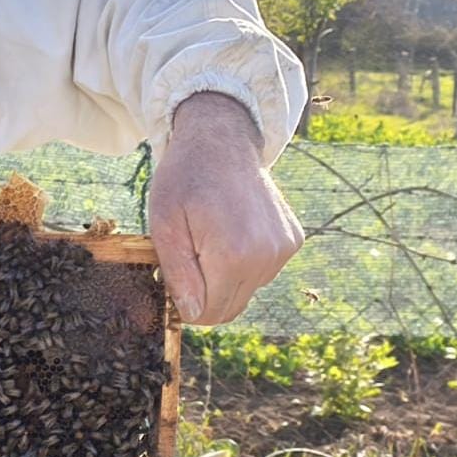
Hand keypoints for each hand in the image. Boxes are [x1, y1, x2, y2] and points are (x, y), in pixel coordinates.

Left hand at [147, 92, 302, 324]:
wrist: (222, 142)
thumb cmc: (184, 181)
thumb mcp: (164, 226)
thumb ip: (179, 274)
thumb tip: (193, 314)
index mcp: (233, 256)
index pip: (208, 313)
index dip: (184, 303)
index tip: (172, 278)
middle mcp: (266, 256)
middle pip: (229, 308)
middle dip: (204, 295)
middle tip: (187, 258)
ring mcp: (284, 249)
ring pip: (246, 292)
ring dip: (223, 278)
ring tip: (209, 239)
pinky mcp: (292, 241)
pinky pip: (262, 272)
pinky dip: (243, 263)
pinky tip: (231, 231)